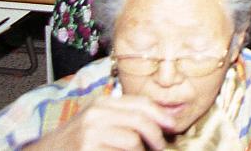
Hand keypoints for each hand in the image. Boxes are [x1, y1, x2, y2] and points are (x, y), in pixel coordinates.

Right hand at [28, 94, 172, 150]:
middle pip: (141, 121)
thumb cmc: (77, 139)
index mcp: (103, 103)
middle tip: (161, 147)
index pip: (141, 103)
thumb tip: (161, 121)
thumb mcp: (98, 120)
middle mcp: (97, 114)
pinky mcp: (88, 149)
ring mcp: (91, 132)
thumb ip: (124, 117)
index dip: (161, 114)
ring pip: (133, 141)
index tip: (173, 126)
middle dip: (157, 136)